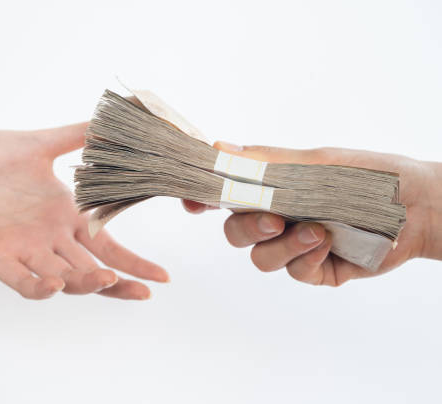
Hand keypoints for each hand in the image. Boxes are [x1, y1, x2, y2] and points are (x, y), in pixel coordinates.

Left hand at [0, 123, 168, 298]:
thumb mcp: (41, 144)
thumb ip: (77, 135)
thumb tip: (114, 118)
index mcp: (67, 217)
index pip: (109, 246)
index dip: (134, 262)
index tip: (162, 276)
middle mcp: (52, 239)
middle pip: (93, 271)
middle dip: (119, 284)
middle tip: (143, 291)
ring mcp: (26, 252)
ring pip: (64, 280)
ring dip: (85, 284)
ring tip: (103, 278)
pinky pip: (23, 283)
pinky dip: (40, 287)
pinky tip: (54, 283)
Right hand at [184, 143, 441, 285]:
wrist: (414, 208)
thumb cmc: (366, 176)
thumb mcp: (314, 164)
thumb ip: (265, 163)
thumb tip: (217, 148)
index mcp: (270, 187)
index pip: (225, 195)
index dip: (203, 200)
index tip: (194, 203)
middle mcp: (276, 216)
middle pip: (235, 231)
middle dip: (249, 227)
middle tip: (274, 219)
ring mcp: (292, 245)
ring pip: (259, 257)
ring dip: (283, 245)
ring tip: (316, 230)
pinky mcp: (312, 269)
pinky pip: (291, 271)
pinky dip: (305, 258)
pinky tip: (327, 244)